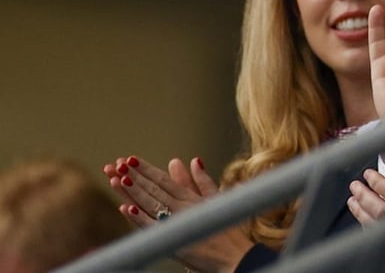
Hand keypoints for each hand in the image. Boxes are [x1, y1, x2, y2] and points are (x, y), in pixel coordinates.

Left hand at [104, 156, 253, 271]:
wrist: (235, 256)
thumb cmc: (228, 231)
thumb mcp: (217, 201)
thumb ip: (204, 182)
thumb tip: (194, 161)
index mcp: (192, 198)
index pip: (165, 180)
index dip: (147, 170)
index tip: (131, 159)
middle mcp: (183, 207)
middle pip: (155, 189)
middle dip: (135, 176)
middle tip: (118, 164)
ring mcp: (178, 223)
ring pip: (150, 204)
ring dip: (133, 191)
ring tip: (118, 179)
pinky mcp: (174, 240)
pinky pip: (152, 227)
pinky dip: (139, 218)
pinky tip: (126, 208)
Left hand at [347, 128, 384, 225]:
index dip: (378, 183)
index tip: (368, 174)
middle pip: (382, 212)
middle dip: (365, 198)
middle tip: (355, 186)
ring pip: (379, 226)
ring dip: (362, 212)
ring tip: (353, 200)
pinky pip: (381, 235)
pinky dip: (368, 225)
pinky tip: (362, 215)